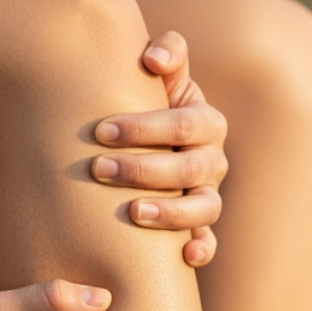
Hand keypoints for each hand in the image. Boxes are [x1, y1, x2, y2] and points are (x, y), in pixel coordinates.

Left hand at [91, 31, 225, 266]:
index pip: (185, 123)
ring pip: (205, 207)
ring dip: (171, 211)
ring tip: (133, 212)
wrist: (137, 139)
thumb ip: (165, 53)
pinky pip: (208, 241)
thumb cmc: (141, 102)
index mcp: (206, 121)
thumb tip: (153, 57)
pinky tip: (184, 256)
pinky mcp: (198, 226)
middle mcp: (213, 159)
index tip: (101, 130)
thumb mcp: (155, 76)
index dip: (146, 127)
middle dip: (145, 168)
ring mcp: (207, 194)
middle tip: (99, 169)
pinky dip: (201, 249)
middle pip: (192, 167)